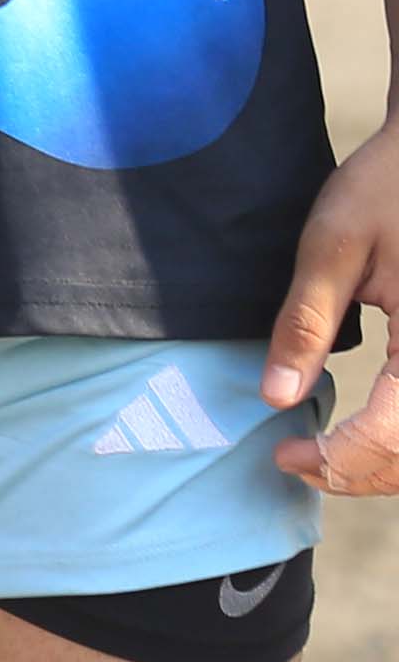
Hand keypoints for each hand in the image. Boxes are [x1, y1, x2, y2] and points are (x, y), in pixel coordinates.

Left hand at [266, 127, 398, 494]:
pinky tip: (362, 431)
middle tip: (298, 462)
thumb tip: (275, 396)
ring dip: (383, 463)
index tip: (283, 456)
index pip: (389, 436)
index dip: (337, 461)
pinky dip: (398, 438)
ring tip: (325, 455)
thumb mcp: (334, 248)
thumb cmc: (388, 188)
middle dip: (360, 473)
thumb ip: (305, 324)